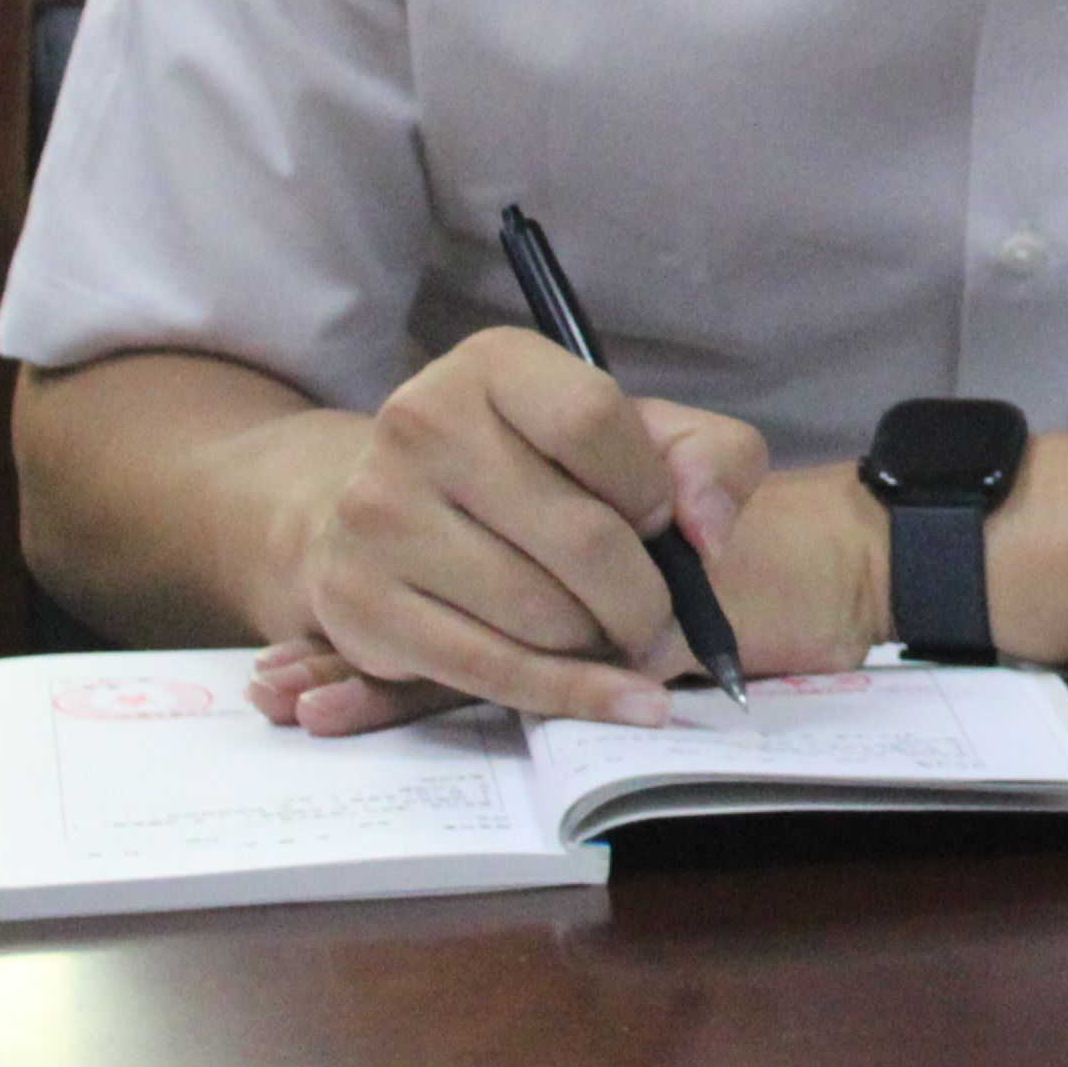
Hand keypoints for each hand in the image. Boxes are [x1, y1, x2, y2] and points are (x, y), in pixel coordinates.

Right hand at [250, 329, 770, 733]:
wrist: (403, 513)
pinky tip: (628, 701)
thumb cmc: (547, 473)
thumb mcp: (642, 437)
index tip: (665, 526)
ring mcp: (376, 515)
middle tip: (662, 620)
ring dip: (602, 643)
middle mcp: (418, 424)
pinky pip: (490, 670)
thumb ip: (710, 459)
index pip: (591, 420)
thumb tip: (707, 531)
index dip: (650, 488)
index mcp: (490, 365)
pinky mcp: (357, 604)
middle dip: (645, 596)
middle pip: (578, 535)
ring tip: (613, 636)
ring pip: (539, 613)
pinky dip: (573, 695)